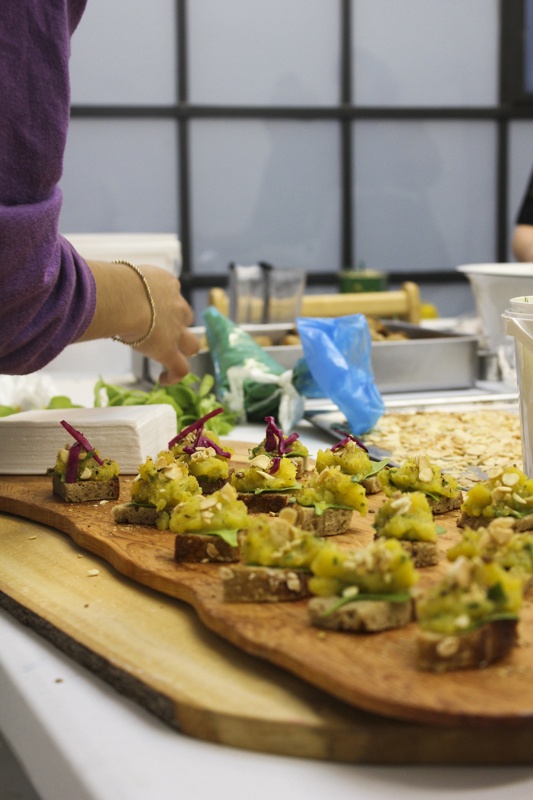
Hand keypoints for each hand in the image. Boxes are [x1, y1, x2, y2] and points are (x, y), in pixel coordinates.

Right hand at [78, 260, 200, 382]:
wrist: (123, 298)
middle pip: (186, 316)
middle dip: (178, 323)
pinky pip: (180, 369)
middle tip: (161, 329)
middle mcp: (176, 305)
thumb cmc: (113, 283)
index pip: (170, 290)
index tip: (150, 305)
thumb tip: (102, 291)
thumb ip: (120, 285)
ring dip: (184, 349)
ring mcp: (176, 330)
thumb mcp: (121, 277)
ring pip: (192, 343)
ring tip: (172, 355)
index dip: (163, 300)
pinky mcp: (169, 351)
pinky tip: (163, 379)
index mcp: (165, 282)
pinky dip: (174, 375)